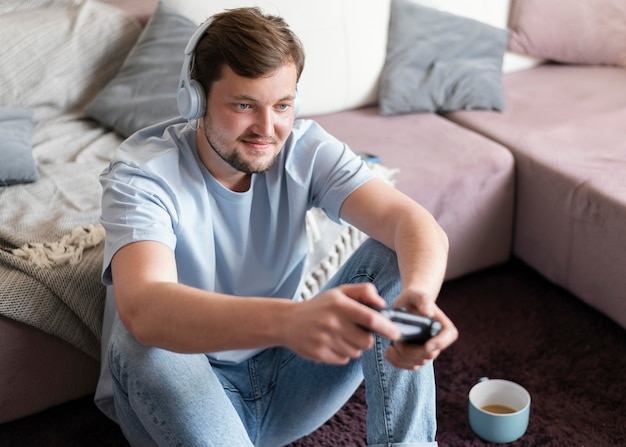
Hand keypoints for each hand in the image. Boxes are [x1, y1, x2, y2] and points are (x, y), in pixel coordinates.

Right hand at [283, 283, 400, 363]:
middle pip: (366, 341)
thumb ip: (363, 291)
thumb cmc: (320, 306)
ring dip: (354, 346)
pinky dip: (342, 354)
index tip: (396, 333)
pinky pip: (343, 359)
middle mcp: (332, 322)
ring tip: (340, 336)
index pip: (370, 319)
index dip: (387, 328)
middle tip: (356, 331)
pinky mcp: (319, 354)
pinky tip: (331, 343)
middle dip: (367, 339)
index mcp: (339, 304)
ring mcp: (324, 340)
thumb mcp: (339, 292)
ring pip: (356, 352)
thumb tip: (382, 303)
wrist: (287, 321)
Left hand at [385, 291, 457, 369]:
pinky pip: (408, 366)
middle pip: (428, 354)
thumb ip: (423, 299)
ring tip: (389, 347)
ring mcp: (426, 352)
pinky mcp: (415, 358)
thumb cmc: (413, 299)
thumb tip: (427, 312)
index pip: (449, 336)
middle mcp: (438, 341)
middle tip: (396, 340)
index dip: (440, 343)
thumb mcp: (416, 295)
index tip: (427, 346)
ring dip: (401, 358)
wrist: (406, 306)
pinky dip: (397, 362)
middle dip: (410, 350)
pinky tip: (388, 352)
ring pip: (417, 363)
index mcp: (443, 326)